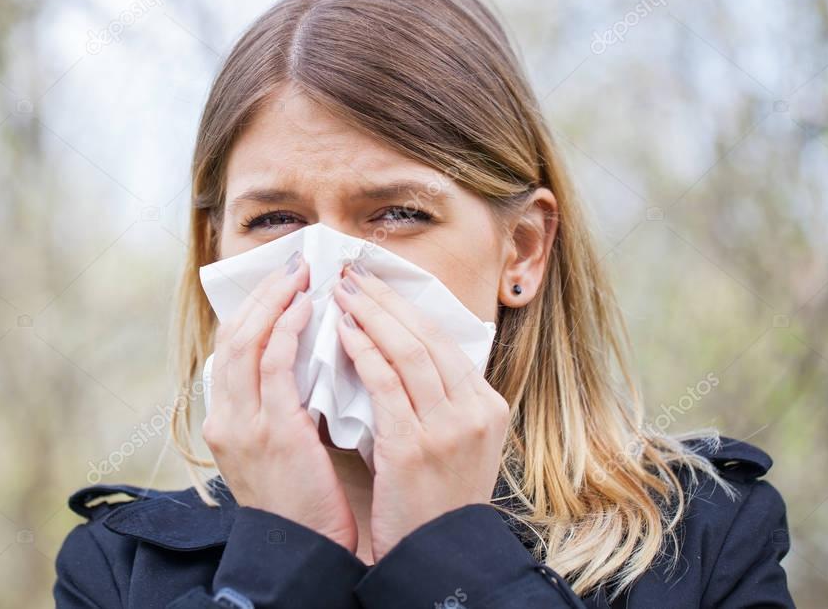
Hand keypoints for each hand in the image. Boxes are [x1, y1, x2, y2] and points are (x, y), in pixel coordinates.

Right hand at [202, 251, 357, 552]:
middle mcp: (224, 417)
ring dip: (274, 301)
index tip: (281, 283)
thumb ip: (284, 406)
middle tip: (292, 263)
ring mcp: (242, 424)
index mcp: (226, 421)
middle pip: (232, 335)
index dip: (255, 310)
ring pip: (246, 341)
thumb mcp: (282, 449)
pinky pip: (273, 365)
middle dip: (263, 294)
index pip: (231, 349)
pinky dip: (286, 329)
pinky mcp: (271, 431)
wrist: (302, 553)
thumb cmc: (304, 503)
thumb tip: (308, 362)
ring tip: (300, 274)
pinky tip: (307, 308)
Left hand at [333, 262, 508, 561]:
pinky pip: (387, 384)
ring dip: (371, 314)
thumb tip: (404, 351)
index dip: (406, 306)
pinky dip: (364, 352)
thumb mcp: (457, 443)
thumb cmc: (436, 500)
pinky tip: (343, 331)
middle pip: (427, 337)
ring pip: (409, 351)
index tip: (376, 282)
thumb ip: (439, 399)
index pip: (443, 341)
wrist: (436, 554)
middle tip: (352, 273)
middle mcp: (475, 411)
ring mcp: (449, 428)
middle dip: (385, 299)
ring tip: (341, 291)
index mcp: (487, 406)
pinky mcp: (416, 446)